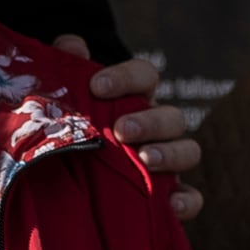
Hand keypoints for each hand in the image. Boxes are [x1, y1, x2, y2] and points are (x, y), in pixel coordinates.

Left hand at [67, 42, 204, 222]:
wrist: (58, 188)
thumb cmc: (66, 139)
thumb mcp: (57, 108)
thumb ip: (63, 72)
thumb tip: (71, 44)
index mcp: (132, 101)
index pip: (144, 76)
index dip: (126, 77)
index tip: (96, 87)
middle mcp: (155, 130)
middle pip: (173, 116)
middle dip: (150, 121)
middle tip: (122, 131)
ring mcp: (166, 164)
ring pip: (189, 150)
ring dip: (171, 153)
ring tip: (145, 160)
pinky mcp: (168, 199)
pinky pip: (191, 199)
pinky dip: (186, 201)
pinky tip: (169, 205)